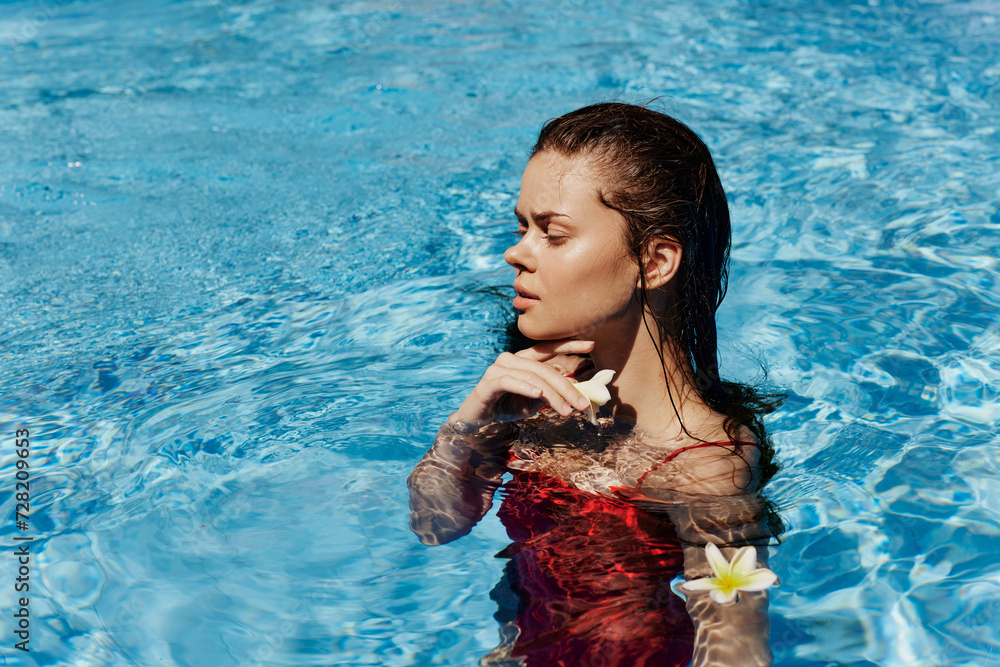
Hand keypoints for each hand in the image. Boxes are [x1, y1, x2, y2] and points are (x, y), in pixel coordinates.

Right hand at [450, 339, 596, 424]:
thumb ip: (550, 394)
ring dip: (552, 395)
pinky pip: (510, 381)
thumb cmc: (506, 407)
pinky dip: (526, 387)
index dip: (568, 344)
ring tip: (566, 410)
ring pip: (532, 377)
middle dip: (567, 387)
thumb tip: (576, 393)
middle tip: (582, 403)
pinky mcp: (488, 382)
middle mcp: (511, 359)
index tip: (590, 344)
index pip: (547, 348)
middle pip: (544, 369)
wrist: (476, 419)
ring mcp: (498, 368)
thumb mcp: (534, 402)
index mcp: (523, 360)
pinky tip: (539, 395)